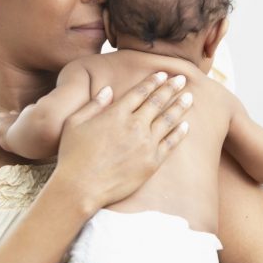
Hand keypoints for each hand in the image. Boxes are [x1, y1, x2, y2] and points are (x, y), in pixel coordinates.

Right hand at [54, 72, 192, 209]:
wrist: (81, 187)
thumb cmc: (72, 155)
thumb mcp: (75, 123)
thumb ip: (93, 104)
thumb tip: (107, 90)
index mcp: (116, 113)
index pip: (140, 92)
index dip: (153, 81)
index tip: (162, 74)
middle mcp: (134, 125)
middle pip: (157, 102)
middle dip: (171, 88)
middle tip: (182, 79)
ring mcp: (145, 144)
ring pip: (168, 120)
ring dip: (180, 106)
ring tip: (190, 98)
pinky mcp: (152, 163)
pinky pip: (170, 144)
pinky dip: (179, 133)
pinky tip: (186, 126)